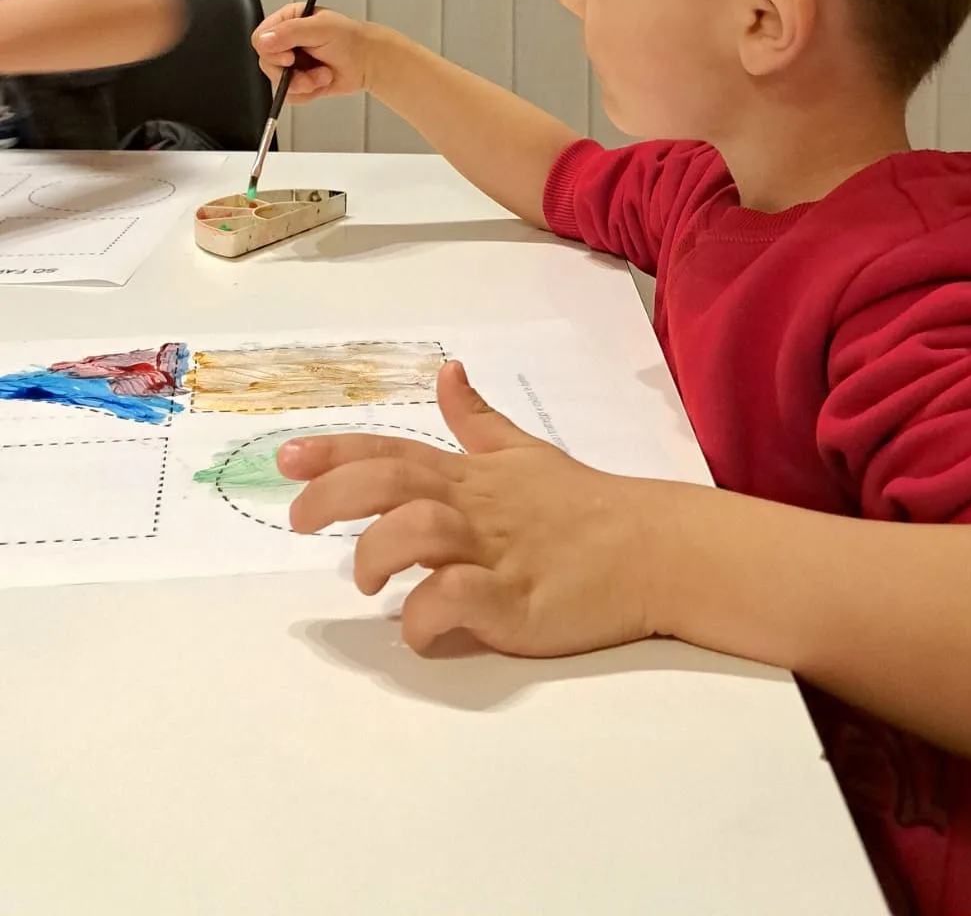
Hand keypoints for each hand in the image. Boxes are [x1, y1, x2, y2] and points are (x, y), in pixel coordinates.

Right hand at [252, 5, 376, 103]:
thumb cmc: (351, 39)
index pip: (261, 38)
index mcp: (287, 21)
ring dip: (303, 84)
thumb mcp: (321, 28)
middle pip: (266, 63)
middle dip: (291, 73)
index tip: (290, 57)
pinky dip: (308, 93)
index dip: (272, 51)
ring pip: (278, 82)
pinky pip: (290, 95)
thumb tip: (265, 40)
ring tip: (323, 75)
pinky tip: (322, 81)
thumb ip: (290, 32)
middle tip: (309, 71)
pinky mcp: (298, 81)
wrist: (368, 62)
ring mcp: (292, 63)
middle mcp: (286, 42)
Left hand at [277, 361, 665, 655]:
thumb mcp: (524, 453)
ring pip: (417, 531)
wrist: (655, 549)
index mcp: (471, 475)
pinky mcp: (517, 601)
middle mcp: (474, 507)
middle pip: (390, 482)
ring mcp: (495, 552)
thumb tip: (447, 372)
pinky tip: (419, 628)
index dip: (334, 452)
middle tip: (301, 520)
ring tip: (371, 583)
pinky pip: (458, 600)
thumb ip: (477, 422)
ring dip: (377, 553)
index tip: (284, 458)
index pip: (391, 451)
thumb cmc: (583, 506)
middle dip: (333, 494)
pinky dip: (425, 616)